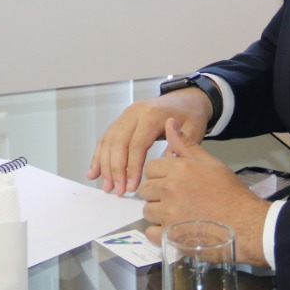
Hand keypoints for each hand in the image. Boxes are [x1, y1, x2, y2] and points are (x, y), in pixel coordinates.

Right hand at [87, 89, 211, 194]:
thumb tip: (164, 165)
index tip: (131, 187)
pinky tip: (95, 171)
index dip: (132, 168)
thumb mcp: (193, 129)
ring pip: (108, 141)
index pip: (136, 144)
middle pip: (118, 143)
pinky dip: (99, 155)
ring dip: (104, 165)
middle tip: (117, 190)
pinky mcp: (122, 120)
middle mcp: (134, 113)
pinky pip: (106, 137)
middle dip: (115, 170)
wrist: (186, 98)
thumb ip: (180, 147)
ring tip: (106, 186)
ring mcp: (126, 115)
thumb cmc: (190, 115)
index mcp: (152, 115)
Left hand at [138, 119, 270, 266]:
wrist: (245, 223)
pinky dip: (159, 233)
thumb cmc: (229, 192)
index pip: (150, 168)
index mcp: (178, 169)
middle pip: (146, 189)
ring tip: (176, 215)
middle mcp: (169, 189)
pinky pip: (150, 233)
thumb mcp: (210, 163)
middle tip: (174, 199)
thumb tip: (169, 122)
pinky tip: (172, 230)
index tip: (171, 182)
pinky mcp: (170, 236)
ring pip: (147, 211)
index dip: (159, 175)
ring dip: (157, 214)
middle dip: (156, 193)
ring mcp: (168, 214)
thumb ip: (186, 145)